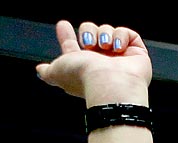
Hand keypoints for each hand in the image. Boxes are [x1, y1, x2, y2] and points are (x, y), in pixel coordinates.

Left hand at [35, 21, 151, 105]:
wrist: (110, 82)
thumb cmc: (84, 77)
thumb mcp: (57, 72)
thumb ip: (47, 71)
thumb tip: (40, 70)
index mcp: (84, 65)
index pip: (74, 46)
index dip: (67, 35)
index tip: (62, 24)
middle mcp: (102, 61)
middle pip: (91, 32)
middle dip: (88, 31)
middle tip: (87, 43)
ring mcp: (120, 58)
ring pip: (108, 31)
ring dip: (104, 35)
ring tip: (104, 48)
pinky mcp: (137, 54)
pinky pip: (128, 34)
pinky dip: (121, 37)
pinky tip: (118, 48)